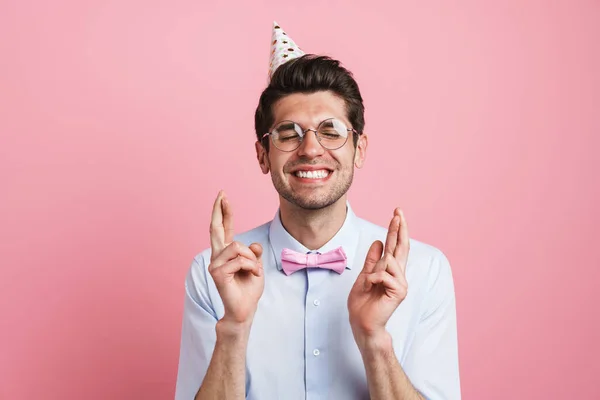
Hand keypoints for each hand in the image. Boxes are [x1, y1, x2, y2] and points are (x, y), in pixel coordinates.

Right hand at [208, 191, 264, 325]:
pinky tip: (252, 275)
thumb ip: (254, 253)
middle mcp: (217, 256)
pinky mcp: (217, 273)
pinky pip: (240, 260)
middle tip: (222, 194)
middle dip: (219, 210)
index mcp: (226, 253)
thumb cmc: (249, 290)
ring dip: (252, 259)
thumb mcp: (256, 266)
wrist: (244, 310)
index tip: (223, 196)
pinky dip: (252, 267)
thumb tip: (253, 244)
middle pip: (216, 228)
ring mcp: (215, 264)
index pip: (224, 229)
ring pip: (238, 247)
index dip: (224, 212)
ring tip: (254, 271)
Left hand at [348, 208, 409, 343]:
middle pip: (401, 247)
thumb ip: (372, 260)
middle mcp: (399, 275)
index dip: (396, 230)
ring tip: (369, 284)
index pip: (395, 246)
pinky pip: (384, 274)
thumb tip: (379, 242)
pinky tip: (370, 288)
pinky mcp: (399, 291)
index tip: (396, 214)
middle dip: (399, 228)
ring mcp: (401, 283)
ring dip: (375, 270)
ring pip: (389, 261)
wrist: (362, 322)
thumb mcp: (364, 275)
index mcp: (390, 271)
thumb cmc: (362, 303)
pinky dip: (372, 279)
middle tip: (398, 212)